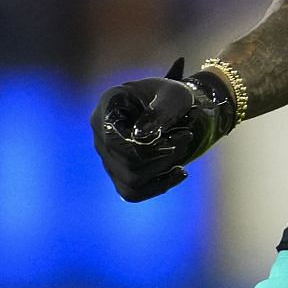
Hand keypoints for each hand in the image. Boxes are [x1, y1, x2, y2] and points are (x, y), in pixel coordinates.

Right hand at [90, 58, 236, 200]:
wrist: (172, 105)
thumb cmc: (172, 96)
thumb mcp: (175, 95)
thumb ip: (162, 110)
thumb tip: (142, 136)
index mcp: (108, 107)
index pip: (115, 140)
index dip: (148, 146)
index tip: (180, 134)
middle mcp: (100, 134)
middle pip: (126, 163)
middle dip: (163, 155)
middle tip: (187, 137)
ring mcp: (107, 156)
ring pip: (130, 181)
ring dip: (164, 169)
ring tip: (183, 149)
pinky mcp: (117, 172)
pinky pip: (132, 193)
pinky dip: (159, 186)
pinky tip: (179, 172)